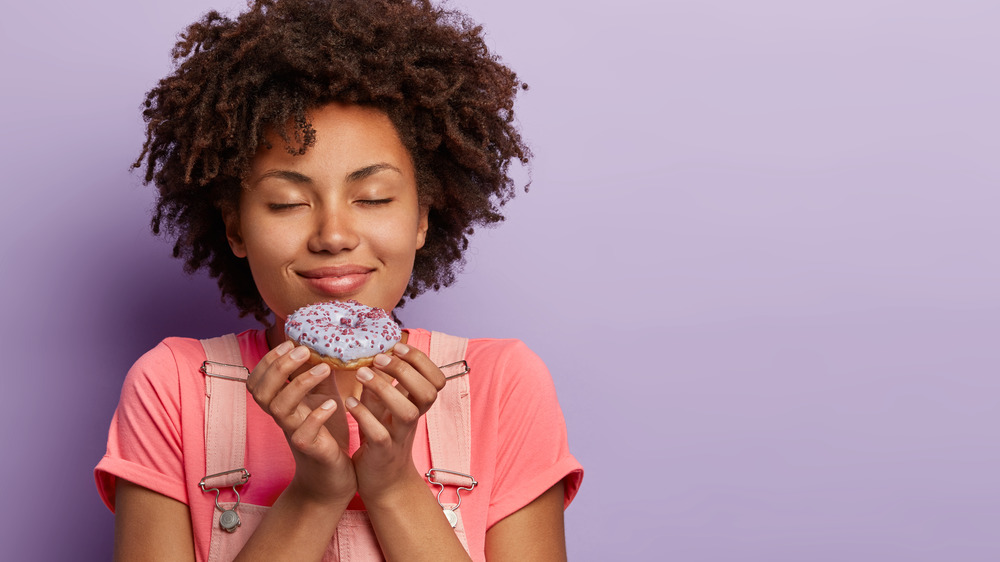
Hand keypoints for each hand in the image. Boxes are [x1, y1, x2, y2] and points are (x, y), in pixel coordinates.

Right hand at [246, 341, 356, 503]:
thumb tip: (323, 343)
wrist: (334, 478)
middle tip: (303, 350)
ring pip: (280, 408)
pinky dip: (317, 416)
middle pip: (262, 391)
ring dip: (300, 384)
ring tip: (324, 368)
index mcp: (283, 404)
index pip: (258, 381)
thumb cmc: (328, 434)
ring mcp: (294, 434)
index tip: (289, 342)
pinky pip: (304, 433)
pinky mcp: (311, 450)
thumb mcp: (324, 397)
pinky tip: (333, 405)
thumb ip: (319, 374)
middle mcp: (284, 419)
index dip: (268, 361)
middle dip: (280, 367)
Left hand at [346, 342, 445, 500]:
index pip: (436, 379)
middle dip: (405, 370)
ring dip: (385, 389)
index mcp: (416, 406)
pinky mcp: (382, 453)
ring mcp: (400, 437)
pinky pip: (379, 434)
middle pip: (427, 392)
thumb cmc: (382, 437)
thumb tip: (372, 353)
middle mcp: (413, 420)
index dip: (421, 360)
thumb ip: (381, 384)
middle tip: (379, 359)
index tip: (397, 347)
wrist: (384, 482)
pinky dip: (364, 415)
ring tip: (362, 374)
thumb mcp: (383, 407)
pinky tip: (349, 403)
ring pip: (407, 412)